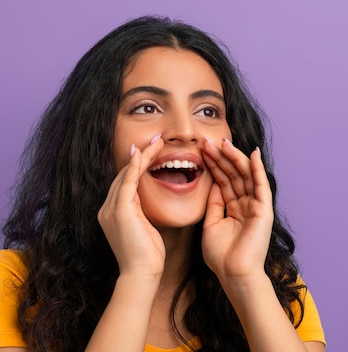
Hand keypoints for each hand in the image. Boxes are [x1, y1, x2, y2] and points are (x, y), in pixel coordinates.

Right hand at [98, 138, 165, 276]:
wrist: (141, 273)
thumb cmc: (147, 256)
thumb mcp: (145, 229)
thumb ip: (144, 213)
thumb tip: (151, 203)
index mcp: (113, 214)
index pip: (125, 183)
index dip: (137, 166)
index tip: (151, 152)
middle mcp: (107, 209)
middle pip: (123, 175)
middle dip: (140, 157)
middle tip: (156, 140)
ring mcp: (111, 209)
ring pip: (126, 175)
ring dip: (142, 156)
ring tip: (157, 142)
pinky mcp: (119, 211)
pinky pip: (127, 182)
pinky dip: (136, 166)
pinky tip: (144, 154)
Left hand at [201, 138, 273, 280]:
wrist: (234, 274)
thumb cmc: (221, 256)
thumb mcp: (211, 224)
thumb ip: (214, 203)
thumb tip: (213, 182)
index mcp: (234, 209)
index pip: (224, 181)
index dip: (214, 165)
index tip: (201, 150)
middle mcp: (246, 204)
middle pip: (234, 175)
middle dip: (221, 157)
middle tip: (208, 141)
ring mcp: (256, 206)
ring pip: (246, 175)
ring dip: (234, 158)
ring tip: (222, 142)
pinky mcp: (264, 209)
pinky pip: (261, 184)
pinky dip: (257, 168)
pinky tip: (252, 153)